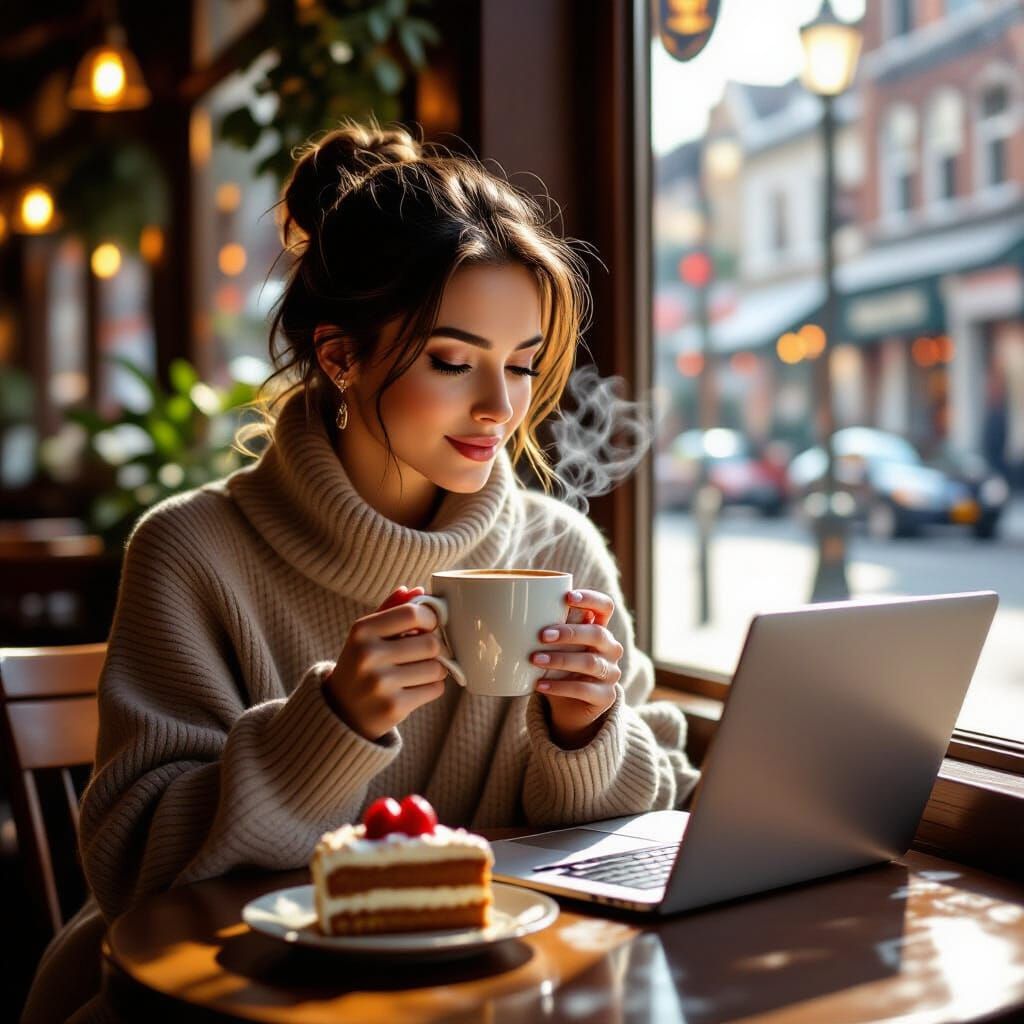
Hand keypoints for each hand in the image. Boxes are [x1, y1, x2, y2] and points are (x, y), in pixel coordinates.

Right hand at [325, 586, 447, 740]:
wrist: (342, 712)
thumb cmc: (361, 664)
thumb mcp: (367, 634)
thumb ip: (391, 609)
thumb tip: (417, 590)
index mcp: (362, 631)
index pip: (412, 613)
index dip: (430, 618)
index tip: (428, 626)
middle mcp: (368, 656)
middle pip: (431, 643)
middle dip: (435, 647)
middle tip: (426, 652)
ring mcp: (380, 684)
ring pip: (437, 668)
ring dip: (437, 668)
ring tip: (420, 670)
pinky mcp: (393, 708)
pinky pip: (435, 689)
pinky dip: (432, 687)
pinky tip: (415, 687)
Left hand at [531, 589, 623, 748]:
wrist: (570, 707)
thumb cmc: (559, 668)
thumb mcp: (556, 648)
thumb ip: (550, 630)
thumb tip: (519, 612)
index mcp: (600, 629)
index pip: (605, 606)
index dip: (590, 599)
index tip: (567, 597)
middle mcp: (611, 649)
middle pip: (597, 634)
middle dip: (569, 632)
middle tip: (542, 635)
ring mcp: (611, 673)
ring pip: (590, 662)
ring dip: (560, 659)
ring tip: (535, 660)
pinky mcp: (606, 697)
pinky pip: (583, 689)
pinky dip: (559, 686)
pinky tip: (539, 685)